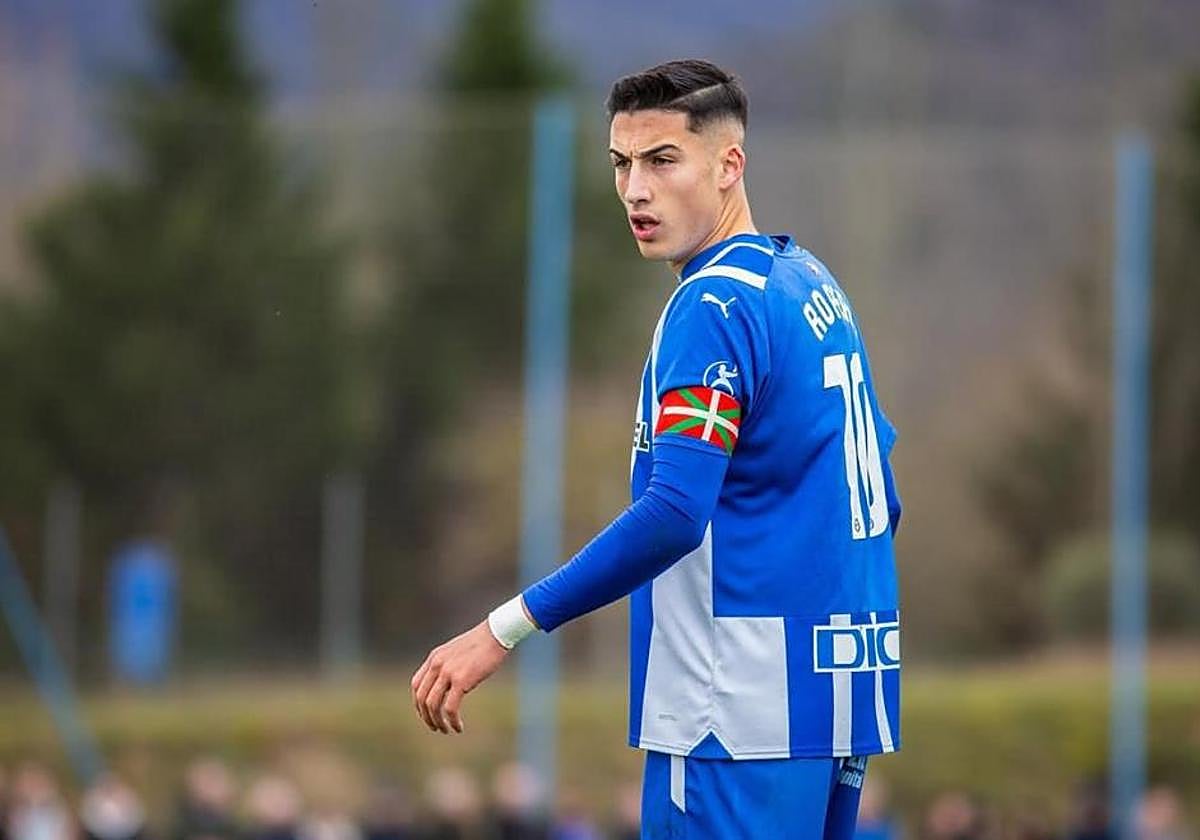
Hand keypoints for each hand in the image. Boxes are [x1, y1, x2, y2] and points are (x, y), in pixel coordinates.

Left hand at [410, 619, 509, 733]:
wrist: (496, 634)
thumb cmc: (482, 643)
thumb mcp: (457, 651)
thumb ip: (448, 665)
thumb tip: (448, 684)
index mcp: (434, 658)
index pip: (416, 685)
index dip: (418, 703)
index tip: (426, 714)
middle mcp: (437, 665)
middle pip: (421, 697)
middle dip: (426, 717)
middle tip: (435, 727)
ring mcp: (448, 672)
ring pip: (433, 705)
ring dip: (437, 722)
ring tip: (446, 730)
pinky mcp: (461, 680)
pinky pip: (450, 708)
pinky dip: (452, 721)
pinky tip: (458, 727)